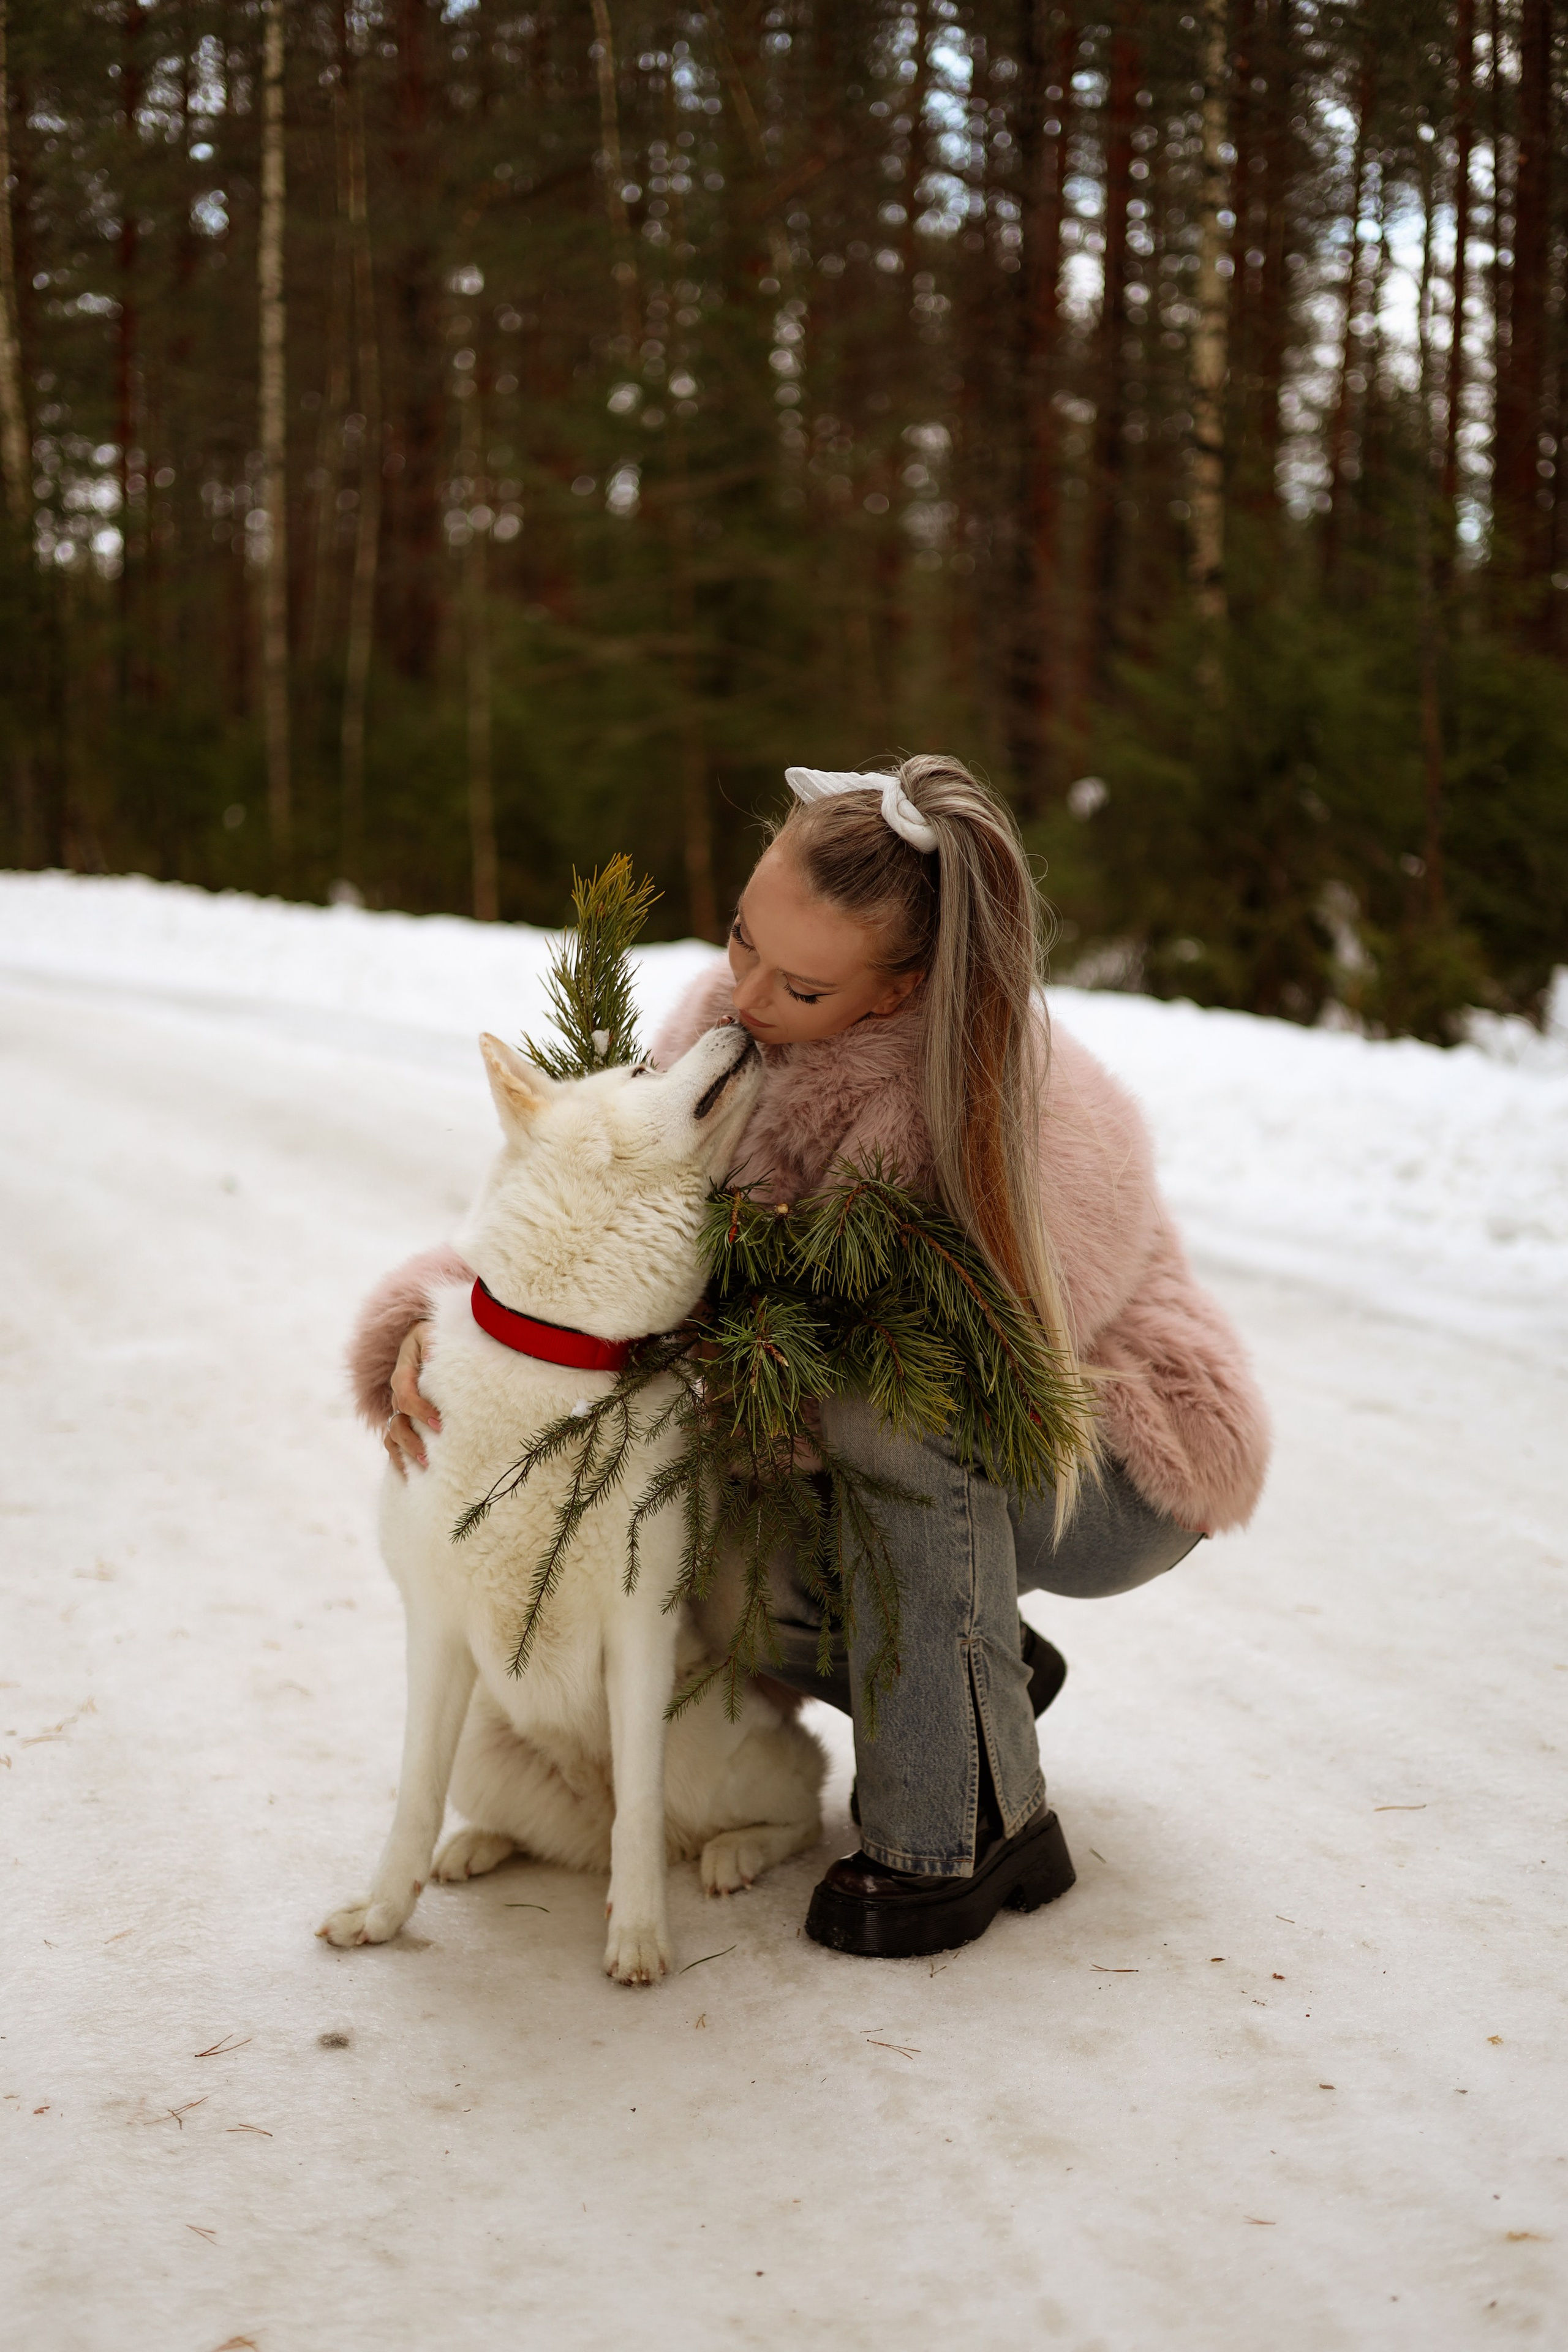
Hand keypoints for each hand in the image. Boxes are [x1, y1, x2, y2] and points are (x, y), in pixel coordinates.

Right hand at [384, 1320, 439, 1476]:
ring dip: (406, 1451)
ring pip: (392, 1433)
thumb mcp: (431, 1334)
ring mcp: (397, 1408)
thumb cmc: (432, 1337)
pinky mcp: (403, 1417)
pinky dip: (398, 1457)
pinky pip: (393, 1441)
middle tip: (430, 1456)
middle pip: (397, 1421)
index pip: (406, 1396)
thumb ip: (432, 1343)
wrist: (423, 1339)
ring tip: (425, 1466)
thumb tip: (433, 1355)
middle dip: (412, 1440)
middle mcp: (397, 1393)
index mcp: (403, 1374)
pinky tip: (410, 1474)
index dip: (420, 1411)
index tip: (438, 1423)